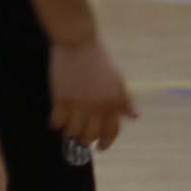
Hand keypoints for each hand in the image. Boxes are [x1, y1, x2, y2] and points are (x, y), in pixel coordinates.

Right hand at [44, 36, 135, 150]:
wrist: (78, 43)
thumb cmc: (99, 60)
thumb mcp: (118, 80)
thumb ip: (124, 100)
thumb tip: (134, 116)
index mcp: (113, 102)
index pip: (112, 131)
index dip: (107, 142)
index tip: (101, 147)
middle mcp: (97, 106)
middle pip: (91, 136)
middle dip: (86, 140)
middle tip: (82, 138)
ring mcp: (78, 104)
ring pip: (73, 132)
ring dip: (71, 134)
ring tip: (69, 129)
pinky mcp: (60, 99)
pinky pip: (57, 122)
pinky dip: (56, 125)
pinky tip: (57, 122)